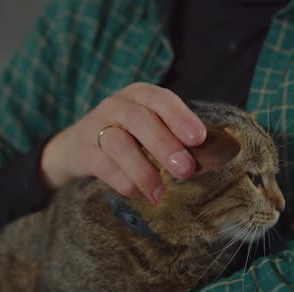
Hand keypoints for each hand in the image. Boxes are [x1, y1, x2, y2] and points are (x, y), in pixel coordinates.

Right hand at [40, 83, 206, 203]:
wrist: (78, 147)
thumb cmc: (130, 138)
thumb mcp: (151, 130)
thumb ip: (177, 138)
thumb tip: (214, 158)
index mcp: (141, 96)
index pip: (161, 99)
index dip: (180, 117)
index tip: (199, 138)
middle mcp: (117, 105)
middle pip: (140, 120)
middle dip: (165, 145)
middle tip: (185, 170)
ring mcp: (96, 125)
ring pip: (118, 142)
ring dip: (143, 170)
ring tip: (161, 193)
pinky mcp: (82, 150)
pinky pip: (102, 164)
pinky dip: (122, 180)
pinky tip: (137, 193)